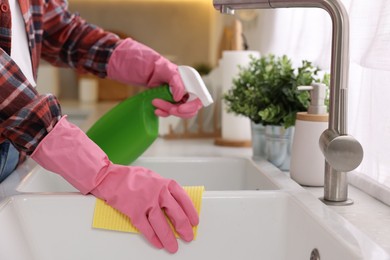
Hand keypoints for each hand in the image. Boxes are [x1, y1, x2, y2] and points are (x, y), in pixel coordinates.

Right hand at [31, 117, 198, 252]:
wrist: (111, 177)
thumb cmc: (132, 177)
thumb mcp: (154, 178)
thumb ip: (165, 189)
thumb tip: (176, 203)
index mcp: (165, 183)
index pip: (184, 200)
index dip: (191, 213)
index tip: (195, 221)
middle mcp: (158, 193)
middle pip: (176, 214)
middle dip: (184, 228)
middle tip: (188, 236)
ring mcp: (146, 202)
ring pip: (161, 224)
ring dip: (169, 238)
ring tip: (173, 246)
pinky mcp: (134, 211)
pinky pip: (146, 228)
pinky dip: (153, 237)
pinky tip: (158, 243)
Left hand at [107, 38, 202, 117]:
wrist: (145, 70)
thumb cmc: (158, 66)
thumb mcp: (168, 71)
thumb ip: (176, 83)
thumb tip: (179, 97)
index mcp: (192, 83)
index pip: (199, 100)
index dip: (191, 107)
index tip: (179, 108)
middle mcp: (189, 91)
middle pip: (191, 109)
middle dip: (178, 110)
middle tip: (166, 107)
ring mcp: (180, 98)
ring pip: (181, 113)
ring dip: (168, 111)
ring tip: (156, 103)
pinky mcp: (172, 102)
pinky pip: (171, 113)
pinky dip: (164, 112)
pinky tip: (156, 110)